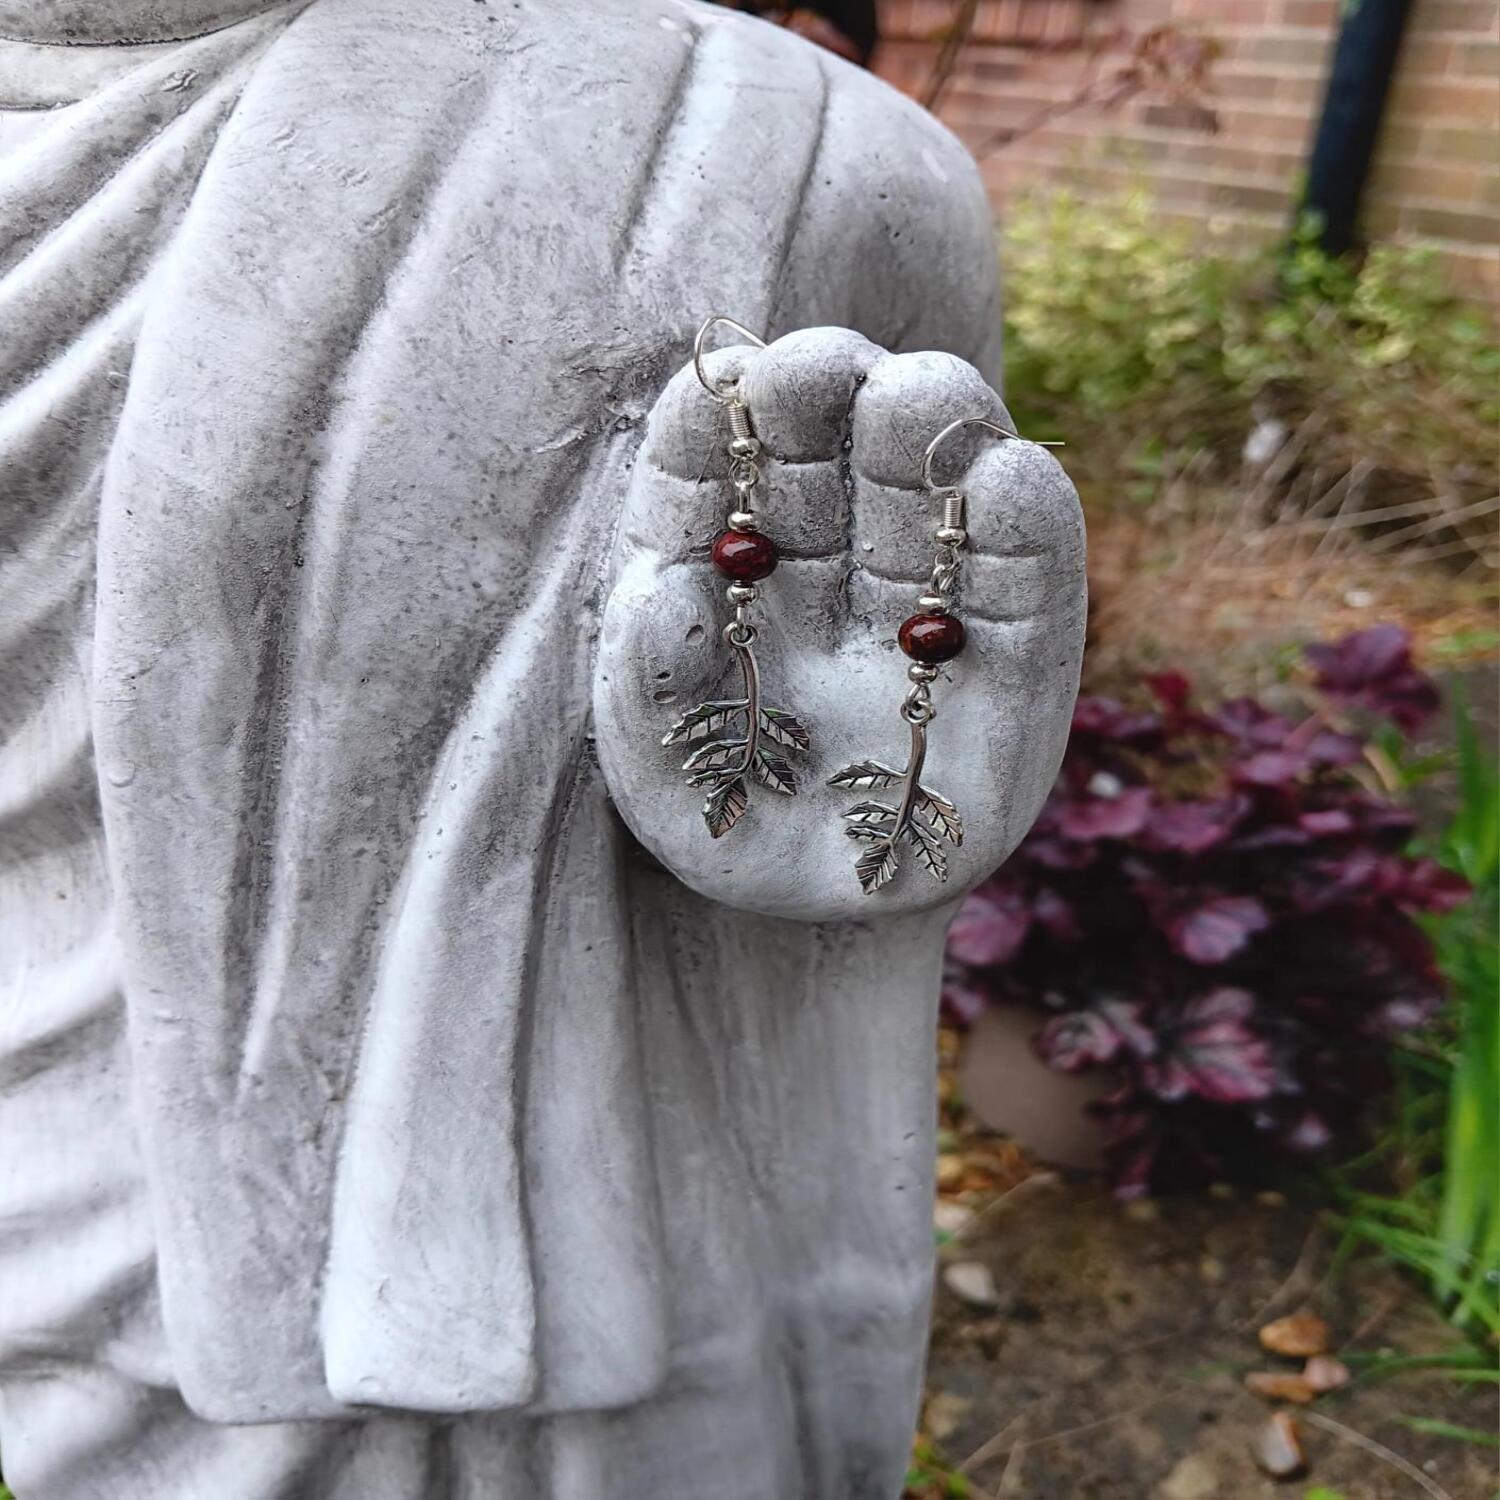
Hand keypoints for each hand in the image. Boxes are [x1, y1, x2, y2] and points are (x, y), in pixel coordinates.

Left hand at [594, 327, 1084, 922]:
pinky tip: (1011, 478)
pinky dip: (1026, 530)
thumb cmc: (726, 847)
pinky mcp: (1013, 668)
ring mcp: (915, 616)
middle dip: (827, 405)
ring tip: (924, 398)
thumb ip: (647, 677)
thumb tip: (663, 581)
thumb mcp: (655, 774)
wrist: (818, 940)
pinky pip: (1024, 586)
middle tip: (829, 367)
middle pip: (829, 463)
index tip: (720, 385)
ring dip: (932, 435)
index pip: (716, 480)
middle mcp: (821, 584)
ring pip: (930, 498)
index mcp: (727, 585)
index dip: (718, 425)